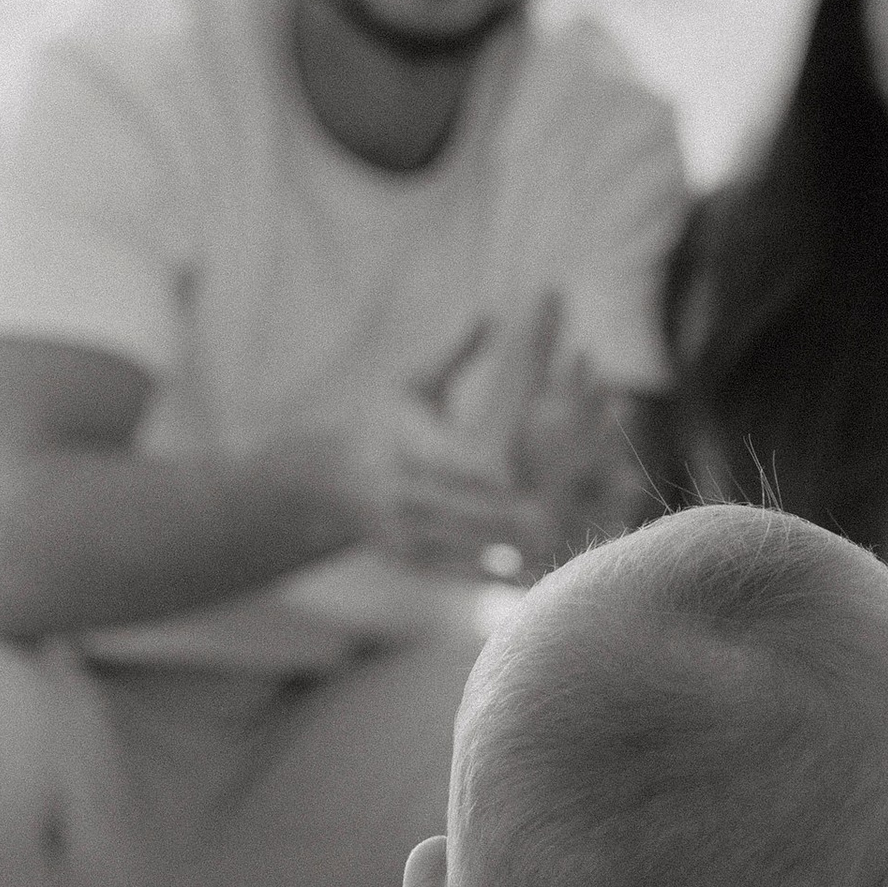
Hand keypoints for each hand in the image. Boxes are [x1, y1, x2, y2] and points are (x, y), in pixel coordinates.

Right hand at [375, 296, 637, 582]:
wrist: (325, 485)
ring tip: (559, 543)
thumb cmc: (382, 423)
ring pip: (469, 548)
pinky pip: (462, 575)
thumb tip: (486, 311)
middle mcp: (403, 492)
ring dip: (515, 548)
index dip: (494, 469)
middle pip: (469, 509)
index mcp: (405, 444)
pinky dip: (500, 574)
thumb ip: (452, 356)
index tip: (529, 472)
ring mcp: (405, 533)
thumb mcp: (411, 386)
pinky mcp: (412, 563)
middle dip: (515, 514)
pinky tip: (534, 570)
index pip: (454, 459)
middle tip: (562, 513)